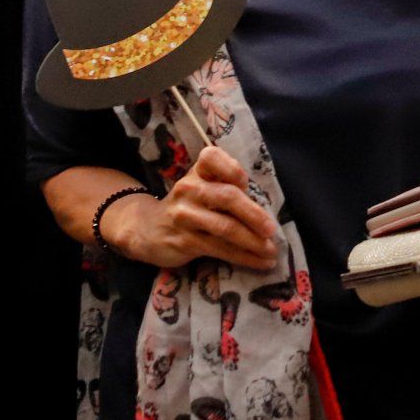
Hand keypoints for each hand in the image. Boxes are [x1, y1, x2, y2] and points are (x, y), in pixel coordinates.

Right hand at [105, 145, 277, 271]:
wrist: (147, 228)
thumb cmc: (189, 204)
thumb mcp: (203, 186)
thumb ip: (228, 187)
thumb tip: (264, 209)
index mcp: (198, 170)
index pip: (212, 158)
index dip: (232, 169)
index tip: (246, 184)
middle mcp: (189, 188)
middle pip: (227, 197)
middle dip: (254, 214)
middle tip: (271, 229)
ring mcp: (185, 215)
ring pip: (225, 228)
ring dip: (253, 242)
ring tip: (271, 251)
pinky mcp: (185, 240)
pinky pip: (220, 249)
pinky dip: (244, 257)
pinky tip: (259, 262)